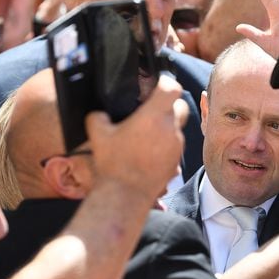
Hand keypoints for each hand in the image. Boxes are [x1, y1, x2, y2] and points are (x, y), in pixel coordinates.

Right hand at [86, 75, 187, 196]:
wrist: (126, 195)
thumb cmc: (113, 164)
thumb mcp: (98, 135)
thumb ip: (98, 117)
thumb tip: (99, 114)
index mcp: (153, 117)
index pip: (172, 88)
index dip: (166, 83)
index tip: (157, 85)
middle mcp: (170, 129)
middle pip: (180, 106)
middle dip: (169, 105)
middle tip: (152, 110)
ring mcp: (176, 146)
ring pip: (177, 127)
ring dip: (166, 127)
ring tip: (146, 135)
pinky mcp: (176, 162)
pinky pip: (175, 146)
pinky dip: (165, 144)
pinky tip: (148, 152)